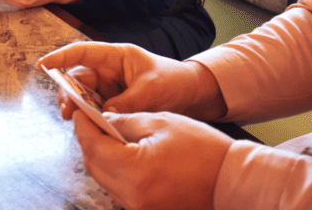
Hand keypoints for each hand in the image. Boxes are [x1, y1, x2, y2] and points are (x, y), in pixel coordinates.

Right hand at [37, 42, 226, 120]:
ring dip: (78, 107)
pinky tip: (90, 126)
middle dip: (69, 93)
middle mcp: (109, 70)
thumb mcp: (152, 90)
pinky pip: (95, 110)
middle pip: (78, 78)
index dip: (61, 57)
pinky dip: (90, 118)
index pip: (83, 53)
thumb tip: (105, 115)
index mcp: (117, 56)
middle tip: (68, 111)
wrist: (191, 95)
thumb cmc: (173, 81)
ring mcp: (110, 88)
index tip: (43, 65)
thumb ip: (127, 102)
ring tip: (76, 120)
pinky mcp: (113, 104)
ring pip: (84, 96)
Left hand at [73, 110, 232, 209]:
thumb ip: (125, 121)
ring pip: (104, 179)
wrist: (231, 180)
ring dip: (100, 157)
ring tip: (107, 135)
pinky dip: (115, 170)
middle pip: (94, 166)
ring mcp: (138, 208)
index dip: (83, 126)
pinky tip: (122, 154)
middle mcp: (132, 196)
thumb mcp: (161, 123)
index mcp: (135, 171)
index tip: (80, 111)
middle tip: (91, 120)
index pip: (93, 147)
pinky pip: (118, 190)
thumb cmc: (203, 150)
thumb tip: (102, 120)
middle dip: (89, 141)